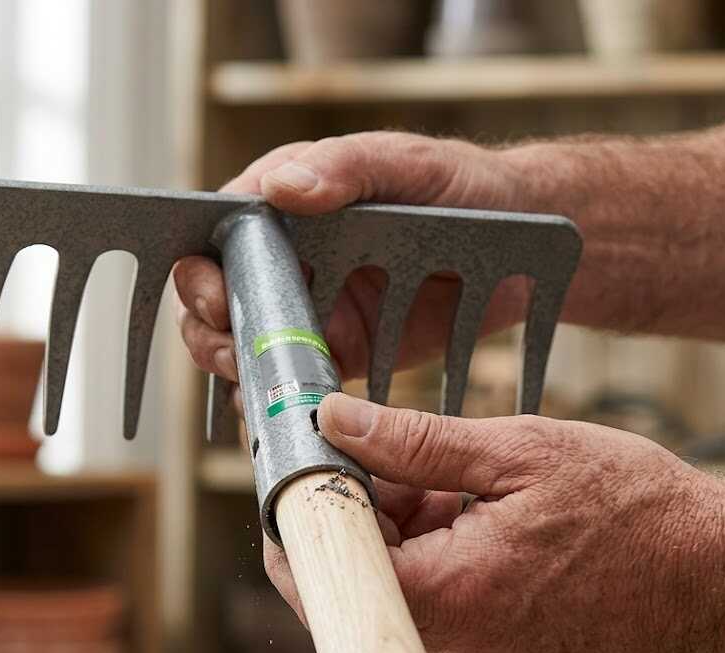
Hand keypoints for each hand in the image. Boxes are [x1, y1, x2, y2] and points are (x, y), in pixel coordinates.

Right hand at [172, 131, 532, 383]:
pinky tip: (282, 415)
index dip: (202, 271)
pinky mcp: (337, 352)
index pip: (216, 235)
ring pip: (241, 346)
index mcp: (285, 204)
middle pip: (214, 299)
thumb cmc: (464, 189)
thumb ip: (346, 167)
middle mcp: (285, 259)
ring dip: (235, 372)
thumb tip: (281, 186)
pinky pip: (290, 381)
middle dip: (209, 331)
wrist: (522, 251)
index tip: (218, 299)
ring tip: (257, 389)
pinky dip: (277, 402)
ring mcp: (307, 309)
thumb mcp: (406, 166)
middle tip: (233, 354)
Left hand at [265, 393, 724, 652]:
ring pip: (412, 600)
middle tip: (405, 466)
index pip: (331, 580)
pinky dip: (451, 571)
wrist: (723, 574)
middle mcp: (463, 650)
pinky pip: (452, 620)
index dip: (302, 533)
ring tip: (466, 492)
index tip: (300, 490)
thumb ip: (414, 441)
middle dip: (374, 522)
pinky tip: (493, 529)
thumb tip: (335, 420)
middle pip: (370, 587)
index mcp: (453, 594)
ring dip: (417, 543)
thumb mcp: (519, 450)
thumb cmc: (636, 508)